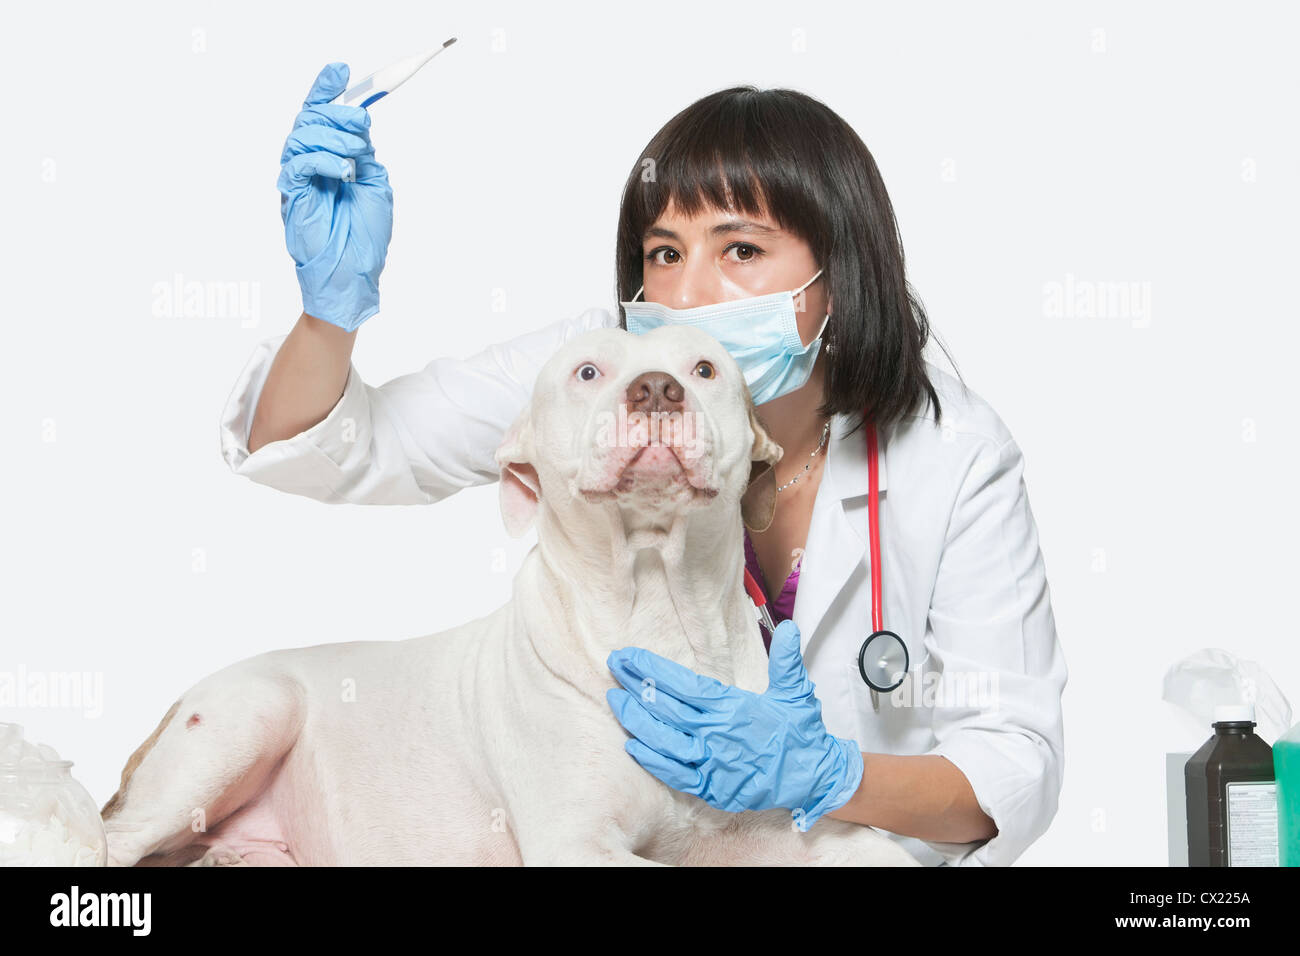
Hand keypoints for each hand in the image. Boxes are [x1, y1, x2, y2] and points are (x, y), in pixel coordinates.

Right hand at [277, 62, 393, 331]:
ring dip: (332, 136)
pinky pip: (298, 164)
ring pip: (301, 136)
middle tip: (361, 124)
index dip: (326, 90)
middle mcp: (310, 165)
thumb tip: (360, 132)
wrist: (354, 274)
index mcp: (329, 160)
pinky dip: (321, 159)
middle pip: (310, 119)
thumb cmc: (364, 238)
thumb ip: (365, 155)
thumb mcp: (375, 185)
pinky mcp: (292, 195)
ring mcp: (299, 180)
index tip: (339, 69)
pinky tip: (342, 169)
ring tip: (355, 152)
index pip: (320, 117)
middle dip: (337, 113)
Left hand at [605, 619, 862, 830]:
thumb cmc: (801, 733)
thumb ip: (787, 660)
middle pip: (666, 707)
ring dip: (636, 721)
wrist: (814, 777)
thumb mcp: (796, 692)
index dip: (653, 669)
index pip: (683, 684)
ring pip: (663, 740)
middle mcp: (717, 733)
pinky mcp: (712, 787)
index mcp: (732, 707)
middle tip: (612, 667)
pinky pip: (674, 774)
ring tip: (614, 701)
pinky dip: (652, 760)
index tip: (630, 656)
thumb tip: (789, 628)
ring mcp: (712, 762)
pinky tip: (632, 746)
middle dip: (636, 686)